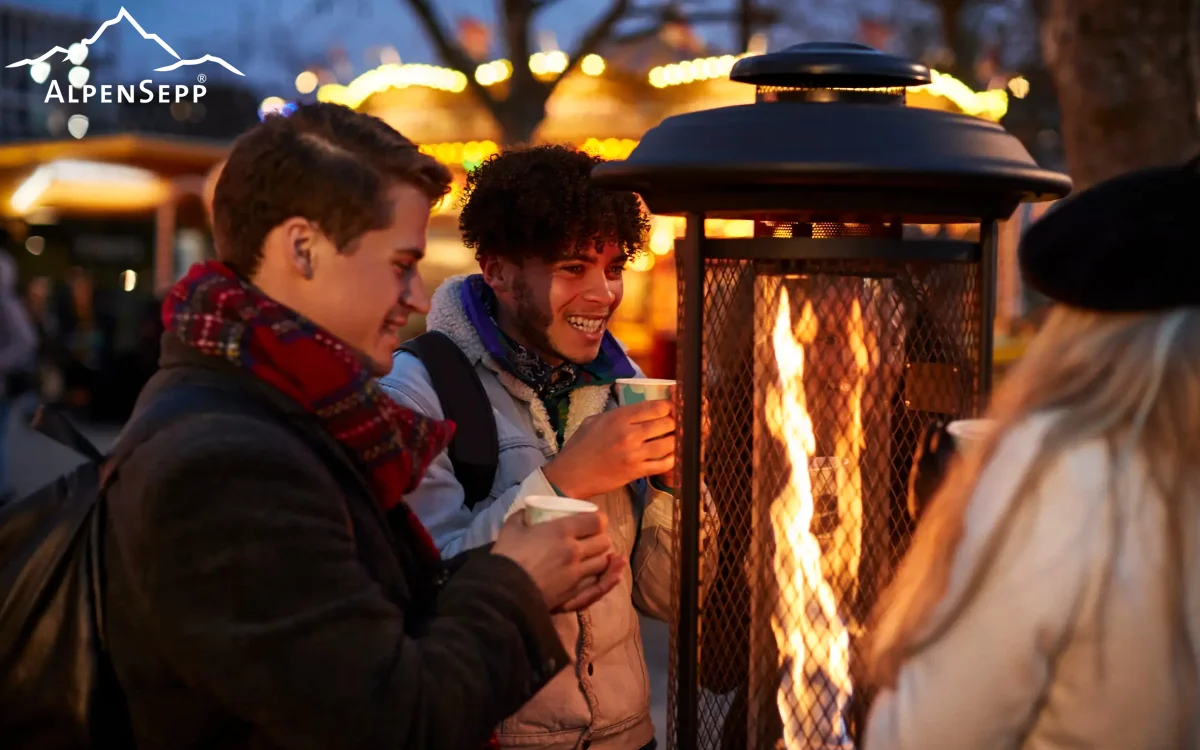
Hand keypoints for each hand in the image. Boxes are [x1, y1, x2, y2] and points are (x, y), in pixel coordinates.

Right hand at [492, 512, 625, 612]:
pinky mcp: (575, 594)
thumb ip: (522, 517)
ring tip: (594, 557)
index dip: (598, 520)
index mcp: (562, 531)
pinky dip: (604, 579)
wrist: (503, 592)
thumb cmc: (507, 556)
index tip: (593, 521)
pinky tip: (607, 575)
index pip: (596, 521)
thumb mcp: (511, 528)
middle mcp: (576, 551)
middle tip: (592, 540)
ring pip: (604, 564)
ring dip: (602, 559)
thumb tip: (527, 513)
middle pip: (604, 542)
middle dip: (600, 539)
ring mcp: (577, 574)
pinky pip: (598, 585)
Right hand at [542, 399, 675, 498]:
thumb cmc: (580, 446)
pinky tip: (671, 455)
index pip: (657, 407)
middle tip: (676, 424)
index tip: (673, 408)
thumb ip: (618, 414)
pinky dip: (672, 459)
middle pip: (668, 423)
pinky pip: (664, 464)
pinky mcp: (637, 472)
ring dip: (676, 440)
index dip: (670, 406)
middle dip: (675, 422)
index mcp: (619, 417)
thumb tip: (639, 410)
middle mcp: (630, 434)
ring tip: (676, 439)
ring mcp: (635, 454)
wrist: (571, 475)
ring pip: (670, 443)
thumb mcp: (594, 420)